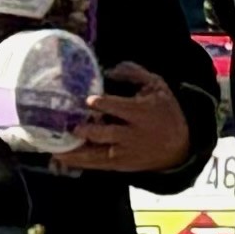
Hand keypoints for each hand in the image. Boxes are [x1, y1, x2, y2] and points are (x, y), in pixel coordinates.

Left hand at [57, 64, 187, 177]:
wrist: (179, 146)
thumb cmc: (164, 112)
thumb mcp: (157, 87)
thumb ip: (135, 74)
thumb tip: (110, 68)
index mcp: (142, 112)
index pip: (119, 108)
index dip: (102, 104)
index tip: (88, 100)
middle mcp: (133, 134)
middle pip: (107, 133)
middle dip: (87, 131)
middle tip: (70, 127)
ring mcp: (125, 152)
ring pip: (97, 154)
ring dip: (76, 152)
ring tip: (55, 149)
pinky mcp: (121, 164)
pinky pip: (97, 165)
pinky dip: (79, 162)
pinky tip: (62, 159)